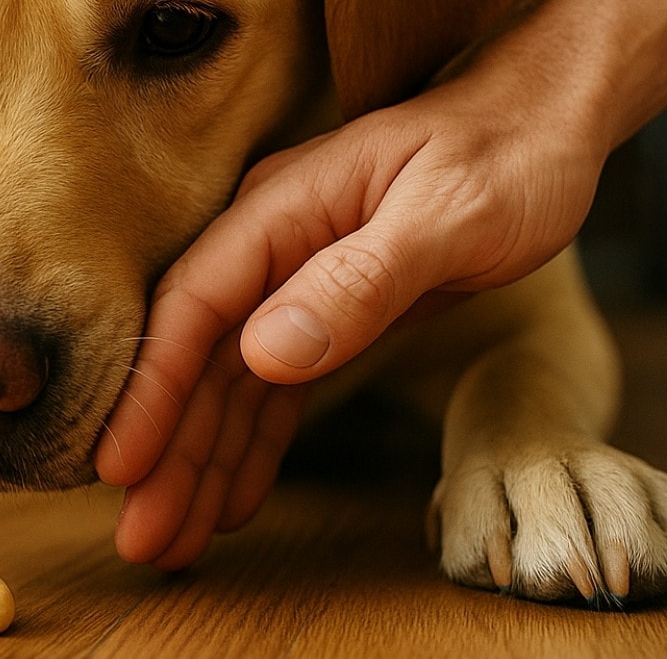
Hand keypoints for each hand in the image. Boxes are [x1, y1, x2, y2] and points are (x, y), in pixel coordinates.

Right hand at [96, 58, 607, 568]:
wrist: (544, 124)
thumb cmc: (505, 156)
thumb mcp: (446, 215)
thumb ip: (358, 281)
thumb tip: (265, 351)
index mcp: (280, 211)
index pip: (195, 307)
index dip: (154, 389)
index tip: (121, 463)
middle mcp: (269, 248)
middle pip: (199, 360)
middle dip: (166, 450)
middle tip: (142, 539)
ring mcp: (292, 282)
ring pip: (230, 386)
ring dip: (199, 463)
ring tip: (171, 543)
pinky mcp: (326, 312)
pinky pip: (274, 390)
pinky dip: (251, 447)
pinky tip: (231, 502)